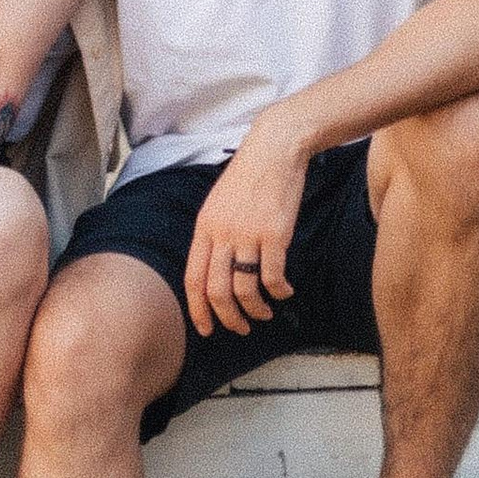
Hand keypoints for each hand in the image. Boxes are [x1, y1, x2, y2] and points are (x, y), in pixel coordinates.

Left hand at [184, 113, 311, 337]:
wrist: (275, 148)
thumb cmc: (249, 175)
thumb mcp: (219, 203)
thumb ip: (215, 234)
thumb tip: (216, 268)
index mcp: (204, 228)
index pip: (193, 279)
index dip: (198, 309)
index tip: (205, 329)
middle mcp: (222, 234)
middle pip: (217, 291)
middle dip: (227, 318)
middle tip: (240, 328)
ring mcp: (248, 234)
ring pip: (245, 289)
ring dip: (256, 310)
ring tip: (265, 314)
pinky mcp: (275, 234)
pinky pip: (273, 276)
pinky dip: (279, 291)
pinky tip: (285, 292)